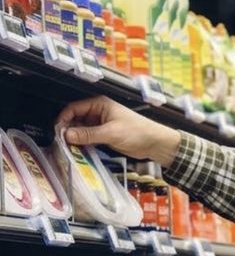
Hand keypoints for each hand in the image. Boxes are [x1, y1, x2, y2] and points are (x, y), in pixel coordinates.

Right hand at [56, 96, 181, 167]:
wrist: (155, 143)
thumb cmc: (138, 132)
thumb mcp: (111, 132)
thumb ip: (89, 134)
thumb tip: (67, 135)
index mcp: (100, 105)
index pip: (74, 108)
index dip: (64, 119)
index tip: (59, 131)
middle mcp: (98, 113)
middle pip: (75, 119)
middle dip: (68, 130)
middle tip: (62, 142)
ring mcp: (101, 124)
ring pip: (81, 130)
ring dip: (75, 138)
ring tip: (68, 148)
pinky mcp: (104, 136)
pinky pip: (88, 138)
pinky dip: (83, 143)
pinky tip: (78, 151)